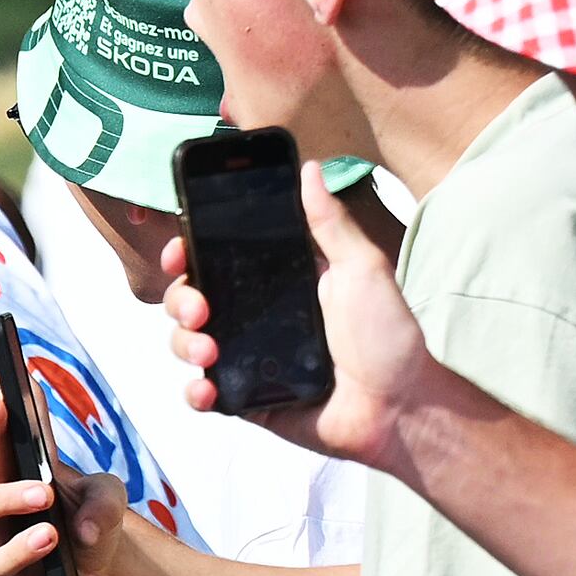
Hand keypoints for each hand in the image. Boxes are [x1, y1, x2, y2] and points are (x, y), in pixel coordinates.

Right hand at [164, 170, 423, 457]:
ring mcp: (247, 358)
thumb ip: (330, 222)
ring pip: (188, 344)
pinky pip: (202, 393)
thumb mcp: (362, 267)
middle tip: (199, 308)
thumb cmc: (387, 335)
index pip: (220, 259)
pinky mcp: (244, 399)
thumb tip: (309, 170)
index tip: (180, 250)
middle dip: (181, 300)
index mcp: (279, 281)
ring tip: (209, 350)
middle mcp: (256, 316)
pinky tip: (208, 387)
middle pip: (193, 299)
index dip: (190, 252)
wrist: (395, 405)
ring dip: (184, 343)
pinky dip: (195, 391)